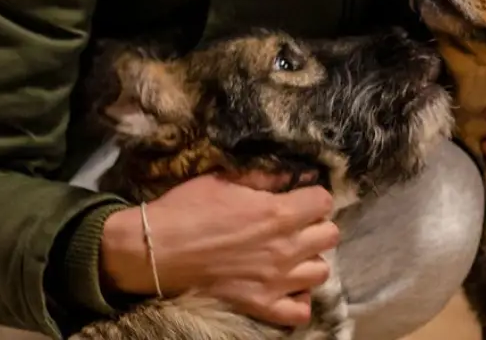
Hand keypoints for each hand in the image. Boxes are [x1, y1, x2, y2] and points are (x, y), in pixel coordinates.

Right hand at [99, 171, 339, 326]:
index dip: (313, 197)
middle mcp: (285, 247)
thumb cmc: (186, 209)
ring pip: (321, 272)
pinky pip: (300, 311)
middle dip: (316, 226)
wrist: (155, 250)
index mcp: (277, 213)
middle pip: (330, 236)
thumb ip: (264, 176)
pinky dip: (298, 300)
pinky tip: (285, 287)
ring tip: (291, 256)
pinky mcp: (261, 305)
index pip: (324, 201)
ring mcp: (276, 280)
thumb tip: (292, 175)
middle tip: (296, 226)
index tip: (300, 199)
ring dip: (309, 261)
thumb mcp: (224, 180)